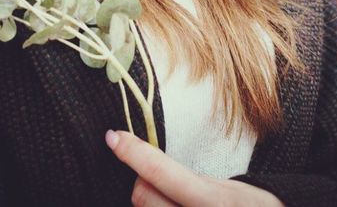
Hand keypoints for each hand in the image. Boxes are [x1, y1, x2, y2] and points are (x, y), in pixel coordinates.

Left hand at [105, 128, 284, 206]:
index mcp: (215, 203)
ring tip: (172, 204)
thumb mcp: (223, 190)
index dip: (133, 152)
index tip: (113, 137)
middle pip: (142, 196)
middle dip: (144, 182)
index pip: (162, 173)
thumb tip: (143, 162)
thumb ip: (185, 181)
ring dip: (149, 206)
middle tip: (163, 183)